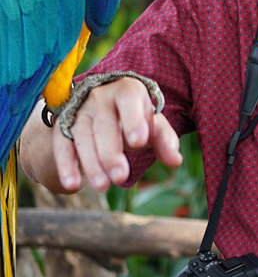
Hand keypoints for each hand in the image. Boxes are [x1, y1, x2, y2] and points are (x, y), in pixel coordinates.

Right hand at [51, 76, 181, 190]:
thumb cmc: (134, 116)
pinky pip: (62, 145)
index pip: (129, 99)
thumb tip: (176, 161)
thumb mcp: (152, 123)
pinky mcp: (62, 126)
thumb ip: (164, 140)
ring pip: (82, 136)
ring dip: (91, 163)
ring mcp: (79, 111)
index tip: (139, 142)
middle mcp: (100, 97)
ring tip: (102, 186)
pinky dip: (66, 165)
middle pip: (104, 125)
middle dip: (111, 152)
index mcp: (127, 91)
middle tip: (121, 177)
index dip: (133, 120)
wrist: (101, 106)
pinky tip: (72, 185)